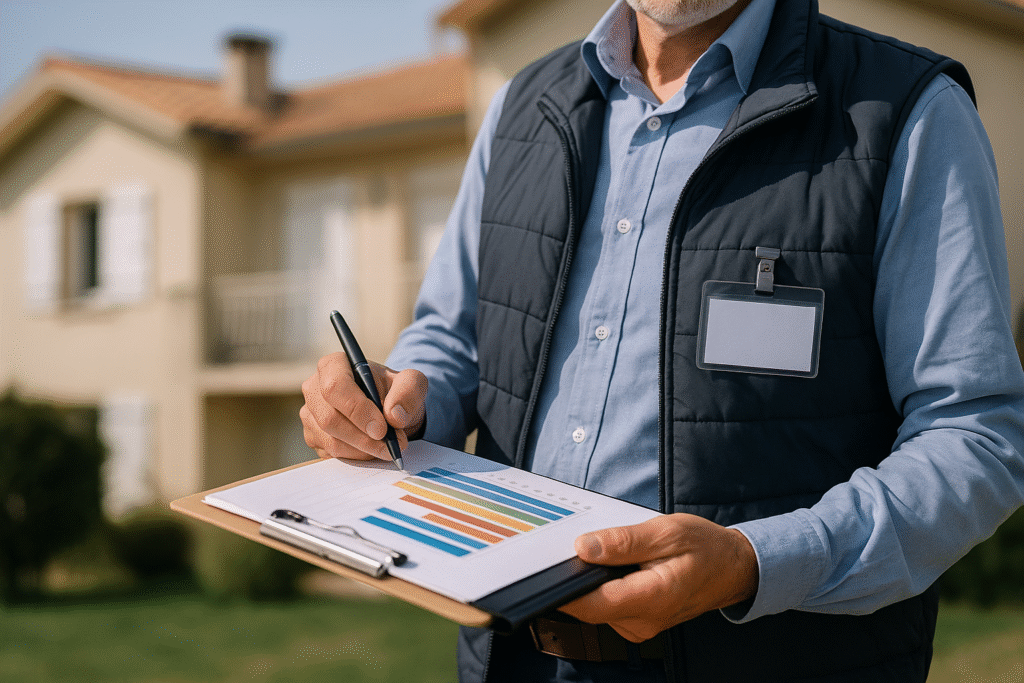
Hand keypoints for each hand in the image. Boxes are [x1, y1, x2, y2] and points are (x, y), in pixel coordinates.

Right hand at [300, 352, 427, 460]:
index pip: (336, 387)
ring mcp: (310, 414)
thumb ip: (408, 392)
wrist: (389, 410)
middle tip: (390, 445)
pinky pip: (331, 454)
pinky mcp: (313, 437)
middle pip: (329, 419)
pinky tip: (372, 450)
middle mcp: (315, 388)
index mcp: (334, 365)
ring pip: (331, 441)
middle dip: (363, 438)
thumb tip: (394, 415)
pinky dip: (356, 457)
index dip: (357, 410)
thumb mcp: (411, 383)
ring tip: (388, 447)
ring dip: (363, 450)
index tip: (381, 429)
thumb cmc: (395, 392)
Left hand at [559, 514, 757, 641]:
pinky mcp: (637, 623)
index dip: (566, 588)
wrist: (731, 568)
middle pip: (589, 606)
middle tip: (584, 545)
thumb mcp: (665, 532)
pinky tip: (620, 567)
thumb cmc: (704, 548)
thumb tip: (584, 548)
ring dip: (594, 580)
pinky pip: (608, 606)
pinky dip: (605, 585)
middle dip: (580, 577)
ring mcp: (640, 626)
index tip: (549, 568)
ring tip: (613, 553)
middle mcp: (643, 621)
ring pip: (596, 606)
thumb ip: (623, 542)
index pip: (592, 604)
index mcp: (652, 598)